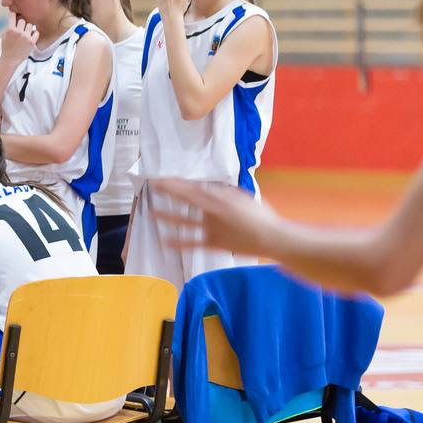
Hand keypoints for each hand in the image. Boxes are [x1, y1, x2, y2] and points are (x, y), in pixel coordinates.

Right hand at [0, 14, 38, 60]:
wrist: (10, 60)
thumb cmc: (6, 48)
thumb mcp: (4, 36)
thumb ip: (9, 27)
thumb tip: (14, 18)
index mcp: (10, 30)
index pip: (12, 16)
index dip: (13, 14)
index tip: (14, 15)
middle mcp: (18, 32)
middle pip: (22, 20)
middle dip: (21, 24)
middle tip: (20, 28)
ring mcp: (25, 37)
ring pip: (30, 25)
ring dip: (28, 28)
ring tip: (25, 33)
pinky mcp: (32, 42)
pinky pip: (36, 32)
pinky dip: (34, 34)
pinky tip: (30, 37)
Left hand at [147, 178, 279, 256]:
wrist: (272, 238)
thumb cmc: (262, 216)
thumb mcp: (244, 198)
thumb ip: (226, 193)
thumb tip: (212, 189)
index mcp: (221, 199)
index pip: (194, 189)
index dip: (177, 183)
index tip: (163, 178)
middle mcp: (212, 212)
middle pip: (186, 199)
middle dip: (168, 192)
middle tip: (152, 186)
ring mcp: (211, 229)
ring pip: (184, 221)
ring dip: (166, 216)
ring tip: (150, 213)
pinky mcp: (213, 243)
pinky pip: (192, 243)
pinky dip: (178, 242)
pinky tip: (164, 241)